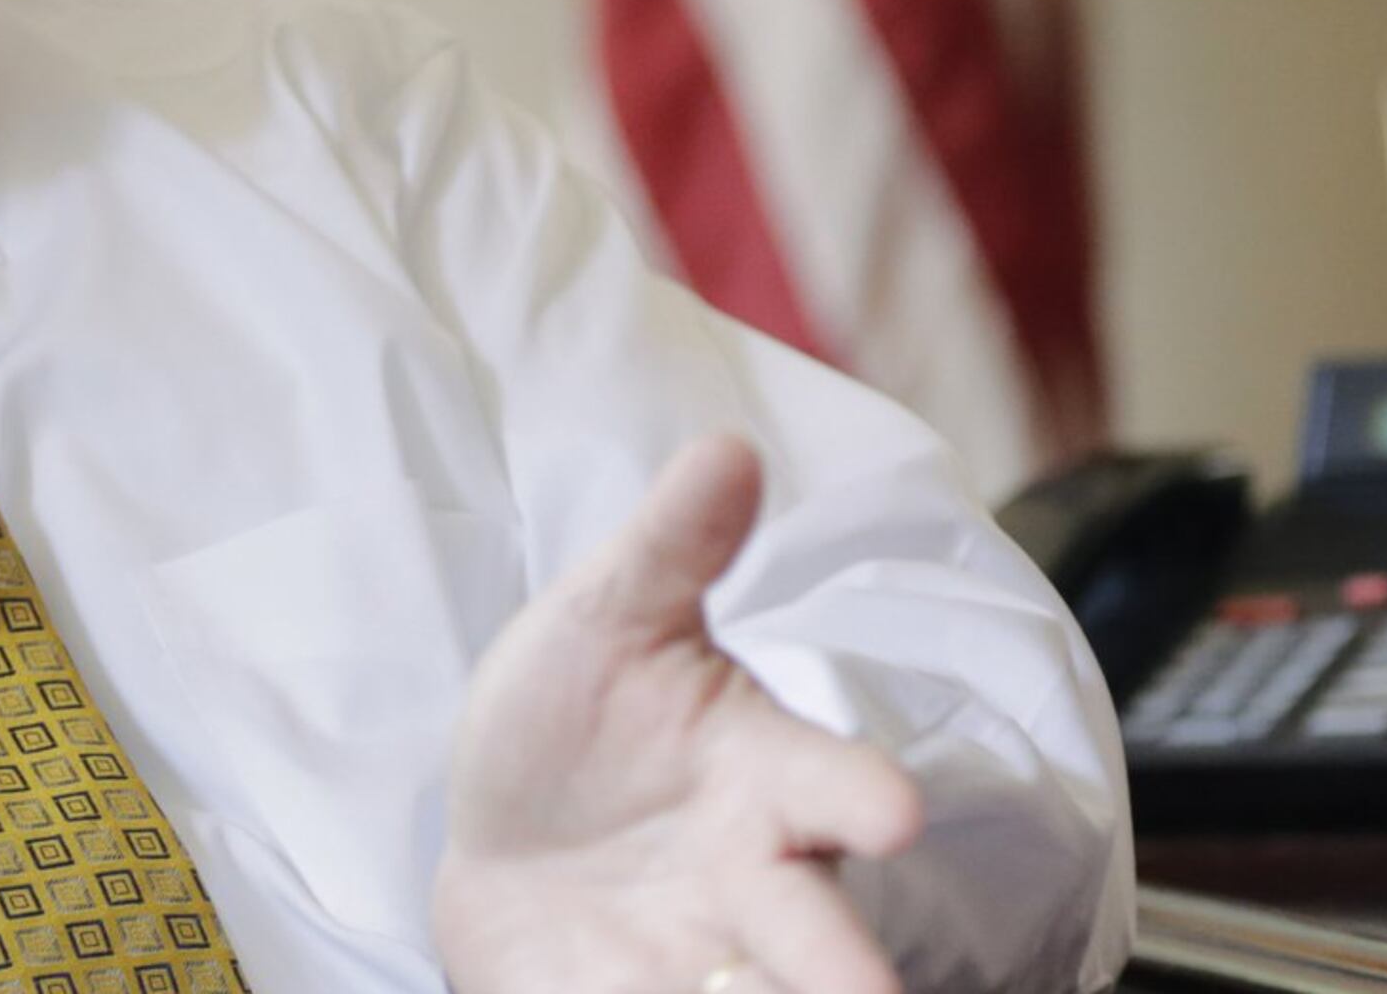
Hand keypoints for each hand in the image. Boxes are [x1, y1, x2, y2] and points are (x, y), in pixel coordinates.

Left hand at [432, 434, 923, 993]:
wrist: (492, 831)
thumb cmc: (577, 717)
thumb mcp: (604, 617)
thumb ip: (672, 546)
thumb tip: (726, 447)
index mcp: (763, 777)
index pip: (836, 785)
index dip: (864, 797)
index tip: (895, 812)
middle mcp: (752, 884)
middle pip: (816, 934)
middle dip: (844, 970)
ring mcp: (698, 962)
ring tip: (735, 993)